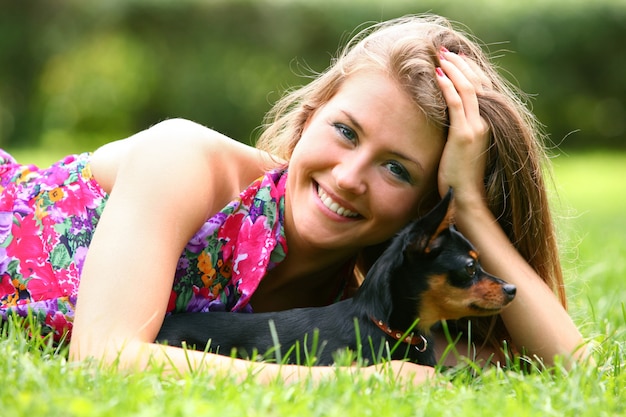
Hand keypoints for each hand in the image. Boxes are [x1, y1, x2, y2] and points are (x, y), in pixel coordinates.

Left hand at [435, 48, 490, 208]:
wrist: (466, 197)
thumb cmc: (460, 177)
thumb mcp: (462, 148)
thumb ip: (459, 129)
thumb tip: (446, 118)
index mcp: (488, 123)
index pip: (482, 88)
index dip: (469, 71)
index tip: (454, 59)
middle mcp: (486, 122)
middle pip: (477, 82)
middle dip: (461, 64)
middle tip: (446, 51)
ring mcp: (477, 127)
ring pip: (468, 88)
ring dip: (454, 69)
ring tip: (441, 56)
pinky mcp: (464, 134)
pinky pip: (456, 102)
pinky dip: (447, 86)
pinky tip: (437, 75)